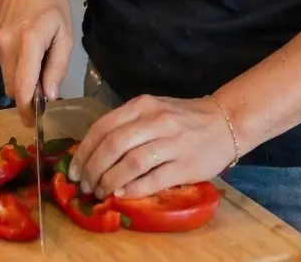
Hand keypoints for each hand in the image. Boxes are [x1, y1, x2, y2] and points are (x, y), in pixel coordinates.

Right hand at [0, 0, 72, 124]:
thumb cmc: (53, 4)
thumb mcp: (65, 35)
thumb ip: (57, 67)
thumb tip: (48, 95)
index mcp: (28, 41)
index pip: (22, 87)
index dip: (27, 110)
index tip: (34, 124)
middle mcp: (5, 43)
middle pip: (12, 87)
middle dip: (26, 96)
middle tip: (44, 94)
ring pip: (7, 77)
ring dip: (21, 80)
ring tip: (38, 64)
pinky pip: (3, 65)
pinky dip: (15, 67)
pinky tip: (27, 52)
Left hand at [71, 94, 235, 200]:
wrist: (226, 122)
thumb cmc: (184, 118)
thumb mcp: (153, 110)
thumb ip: (127, 125)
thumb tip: (94, 152)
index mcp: (142, 105)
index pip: (103, 127)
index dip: (85, 151)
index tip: (75, 169)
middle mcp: (155, 121)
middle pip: (113, 145)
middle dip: (93, 168)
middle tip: (85, 185)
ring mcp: (171, 143)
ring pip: (131, 163)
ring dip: (110, 181)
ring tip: (100, 192)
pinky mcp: (185, 165)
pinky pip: (153, 179)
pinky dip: (134, 189)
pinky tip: (122, 195)